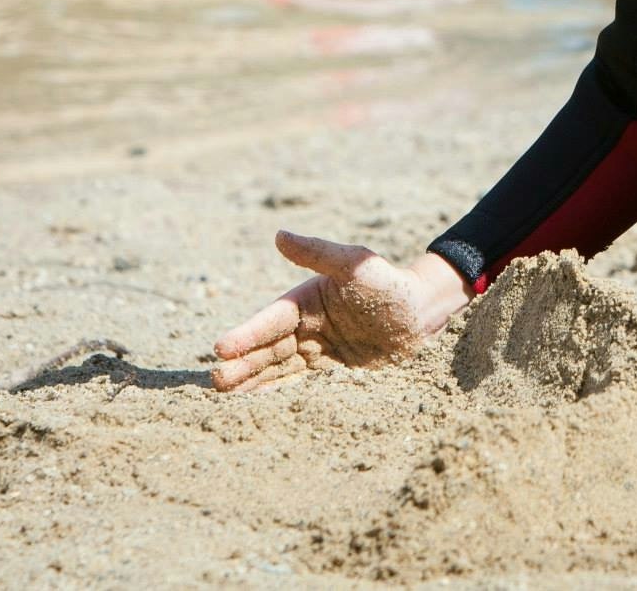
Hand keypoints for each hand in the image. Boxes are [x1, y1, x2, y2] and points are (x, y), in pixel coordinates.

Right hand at [210, 234, 467, 392]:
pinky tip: (254, 400)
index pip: (271, 320)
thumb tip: (279, 235)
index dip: (246, 334)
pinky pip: (298, 377)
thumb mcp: (355, 265)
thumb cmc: (390, 282)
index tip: (220, 348)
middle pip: (268, 346)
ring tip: (223, 395)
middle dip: (242, 363)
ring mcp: (317, 343)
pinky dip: (275, 387)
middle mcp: (307, 321)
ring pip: (278, 364)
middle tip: (214, 382)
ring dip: (252, 378)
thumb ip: (318, 253)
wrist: (422, 310)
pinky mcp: (331, 363)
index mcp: (307, 298)